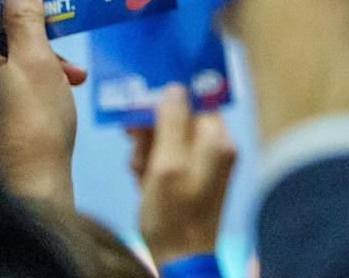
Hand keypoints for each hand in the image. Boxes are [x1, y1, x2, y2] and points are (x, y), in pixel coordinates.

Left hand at [0, 0, 85, 208]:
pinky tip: (57, 94)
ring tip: (72, 78)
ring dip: (42, 64)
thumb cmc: (36, 124)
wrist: (33, 187)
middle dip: (39, 41)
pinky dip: (33, 85)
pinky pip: (7, 87)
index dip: (18, 7)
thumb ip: (26, 20)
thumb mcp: (39, 60)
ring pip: (7, 66)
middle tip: (67, 51)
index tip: (46, 6)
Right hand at [128, 84, 236, 265]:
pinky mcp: (191, 183)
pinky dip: (152, 165)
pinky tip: (138, 175)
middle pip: (182, 120)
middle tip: (131, 134)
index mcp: (217, 139)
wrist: (181, 263)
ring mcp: (204, 166)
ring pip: (172, 140)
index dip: (170, 96)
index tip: (144, 98)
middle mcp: (216, 148)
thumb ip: (171, 124)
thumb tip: (174, 87)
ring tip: (135, 164)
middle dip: (153, 126)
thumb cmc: (174, 215)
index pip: (197, 100)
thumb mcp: (167, 165)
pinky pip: (170, 161)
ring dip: (149, 147)